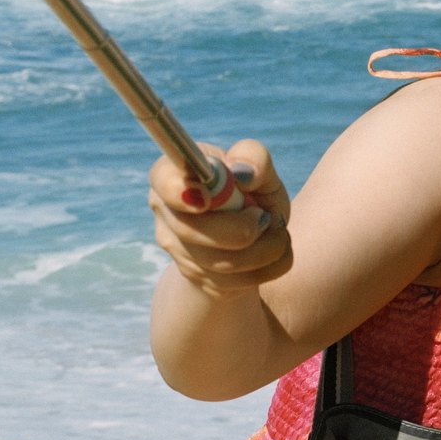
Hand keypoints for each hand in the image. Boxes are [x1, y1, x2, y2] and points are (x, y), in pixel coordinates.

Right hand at [148, 140, 291, 300]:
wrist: (256, 236)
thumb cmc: (253, 192)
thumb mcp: (261, 171)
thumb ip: (254, 158)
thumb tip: (243, 171)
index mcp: (174, 176)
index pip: (163, 181)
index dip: (180, 190)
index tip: (209, 198)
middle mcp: (168, 215)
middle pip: (191, 231)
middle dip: (241, 228)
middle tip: (266, 216)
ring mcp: (180, 252)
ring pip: (221, 263)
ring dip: (266, 247)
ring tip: (277, 229)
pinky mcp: (202, 281)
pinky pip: (240, 282)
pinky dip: (272, 265)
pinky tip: (276, 249)